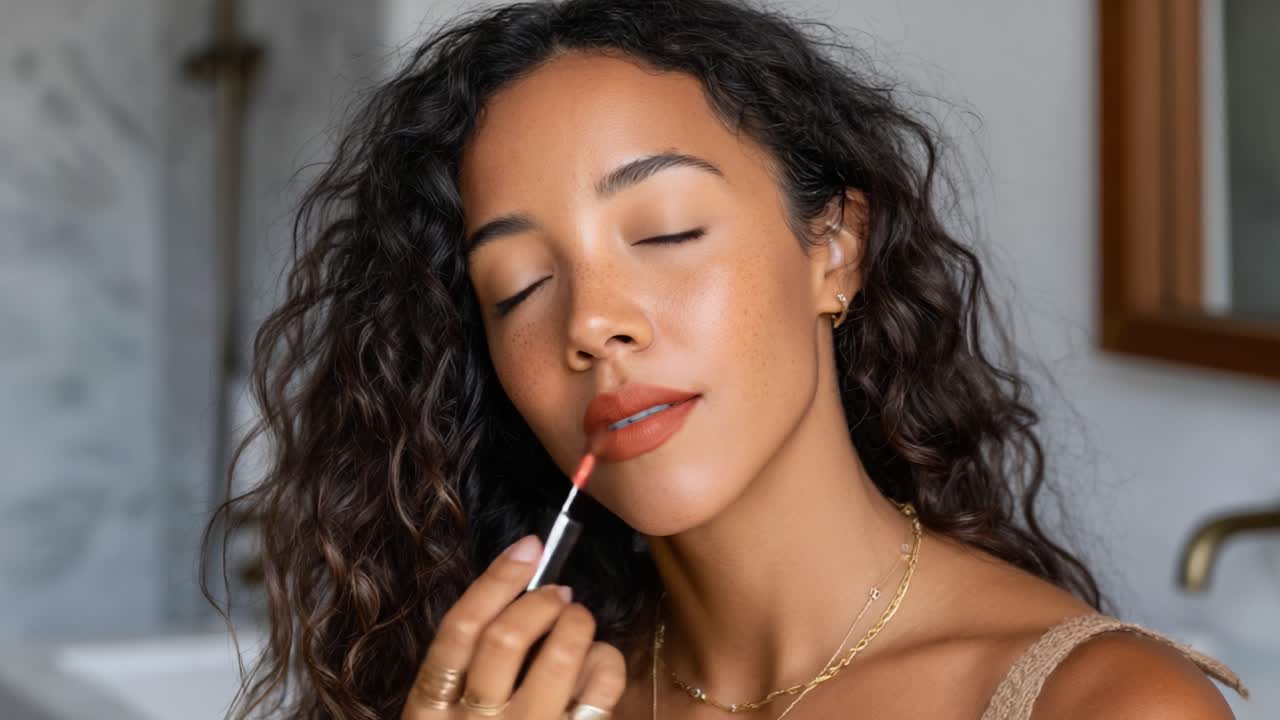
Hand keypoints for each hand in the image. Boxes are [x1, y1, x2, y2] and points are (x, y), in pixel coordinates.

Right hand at [402, 535, 626, 719]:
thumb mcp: (449, 716)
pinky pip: (600, 689)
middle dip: (542, 602)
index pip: (460, 630)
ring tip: (579, 624)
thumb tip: (522, 589)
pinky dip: (607, 661)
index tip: (529, 547)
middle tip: (559, 595)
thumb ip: (472, 665)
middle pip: (509, 638)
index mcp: (430, 710)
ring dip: (577, 624)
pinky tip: (600, 661)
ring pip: (560, 658)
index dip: (497, 579)